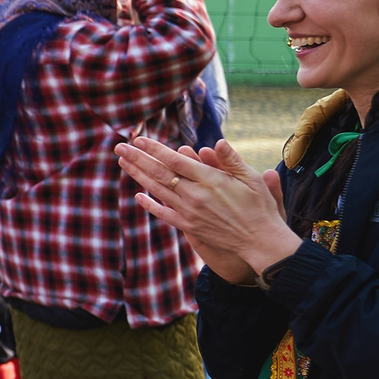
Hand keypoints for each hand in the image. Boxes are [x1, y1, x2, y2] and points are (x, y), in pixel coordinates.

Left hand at [115, 135, 299, 283]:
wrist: (259, 240)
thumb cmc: (259, 206)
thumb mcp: (251, 178)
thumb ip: (231, 160)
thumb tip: (217, 141)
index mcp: (209, 179)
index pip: (174, 160)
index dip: (154, 148)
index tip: (139, 139)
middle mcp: (194, 194)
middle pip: (159, 172)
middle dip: (137, 157)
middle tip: (119, 146)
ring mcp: (189, 211)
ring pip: (157, 190)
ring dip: (138, 175)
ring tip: (123, 162)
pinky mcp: (188, 226)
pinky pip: (163, 213)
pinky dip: (149, 204)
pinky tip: (137, 195)